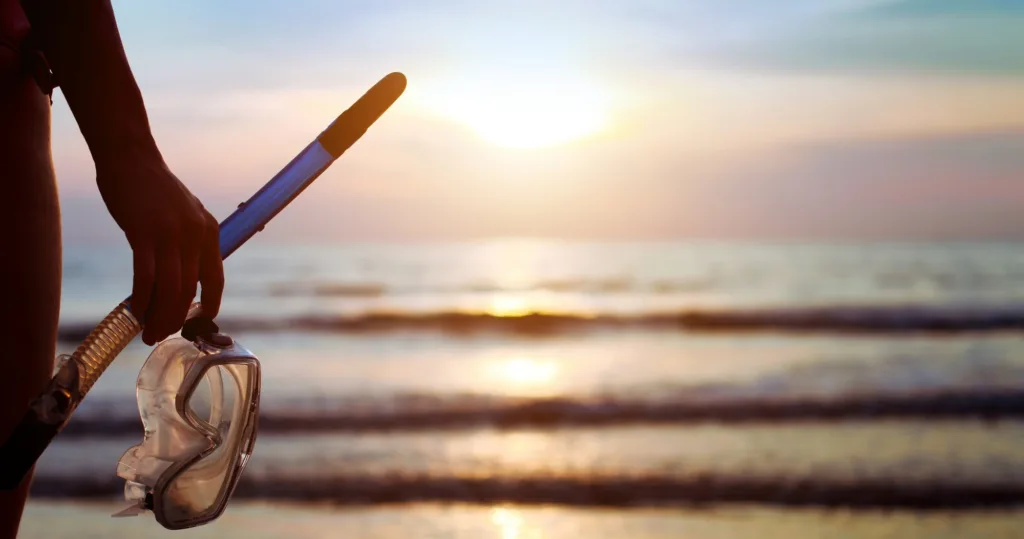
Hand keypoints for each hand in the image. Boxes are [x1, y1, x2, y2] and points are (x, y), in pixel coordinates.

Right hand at [96, 153, 223, 344]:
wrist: (130, 157)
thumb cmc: (153, 189)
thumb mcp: (185, 214)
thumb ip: (189, 242)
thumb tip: (184, 277)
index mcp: (210, 231)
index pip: (216, 279)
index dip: (210, 305)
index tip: (198, 323)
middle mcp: (195, 234)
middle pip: (189, 290)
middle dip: (175, 319)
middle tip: (160, 335)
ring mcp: (170, 234)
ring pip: (169, 289)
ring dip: (158, 316)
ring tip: (148, 332)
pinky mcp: (143, 233)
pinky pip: (145, 276)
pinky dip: (141, 299)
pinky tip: (135, 311)